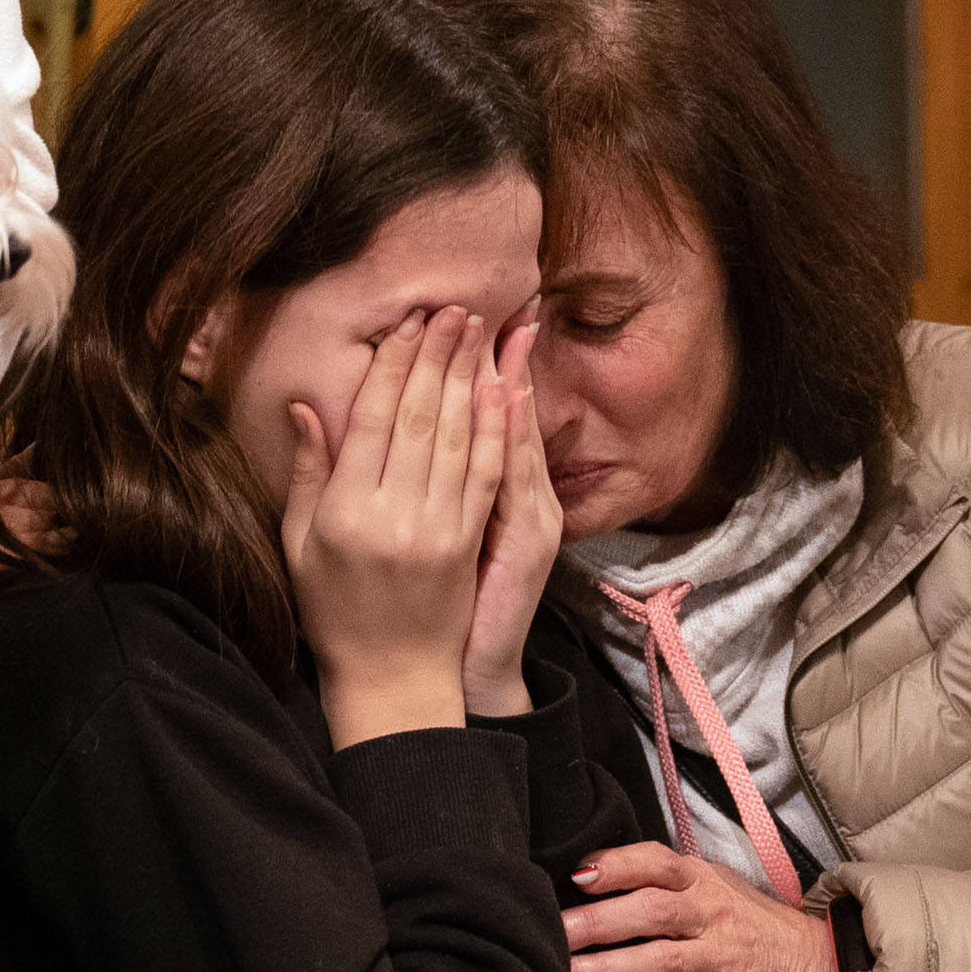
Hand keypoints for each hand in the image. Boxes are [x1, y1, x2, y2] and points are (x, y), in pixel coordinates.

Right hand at [285, 308, 510, 748]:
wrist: (391, 677)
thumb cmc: (334, 611)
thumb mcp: (299, 545)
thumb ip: (305, 474)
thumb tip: (305, 405)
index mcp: (345, 511)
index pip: (374, 419)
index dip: (393, 366)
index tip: (407, 325)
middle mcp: (393, 515)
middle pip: (421, 417)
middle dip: (438, 357)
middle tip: (452, 309)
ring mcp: (437, 529)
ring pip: (458, 437)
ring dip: (470, 377)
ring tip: (478, 332)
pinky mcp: (469, 542)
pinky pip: (486, 472)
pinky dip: (497, 427)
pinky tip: (503, 390)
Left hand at [461, 313, 558, 719]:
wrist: (470, 671)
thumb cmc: (448, 606)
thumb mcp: (451, 535)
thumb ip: (445, 481)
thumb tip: (440, 427)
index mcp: (498, 492)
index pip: (489, 414)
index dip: (486, 365)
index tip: (479, 314)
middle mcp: (523, 496)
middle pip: (509, 413)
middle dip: (501, 356)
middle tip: (502, 300)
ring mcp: (530, 516)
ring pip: (516, 435)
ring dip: (509, 378)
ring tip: (502, 327)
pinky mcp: (528, 540)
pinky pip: (516, 477)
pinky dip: (515, 436)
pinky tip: (509, 396)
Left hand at [565, 843, 849, 971]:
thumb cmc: (760, 932)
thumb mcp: (724, 891)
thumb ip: (672, 884)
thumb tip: (600, 876)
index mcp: (707, 884)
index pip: (658, 864)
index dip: (617, 866)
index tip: (577, 875)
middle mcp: (713, 919)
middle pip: (649, 912)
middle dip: (595, 921)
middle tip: (552, 931)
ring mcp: (719, 965)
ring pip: (656, 962)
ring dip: (604, 970)